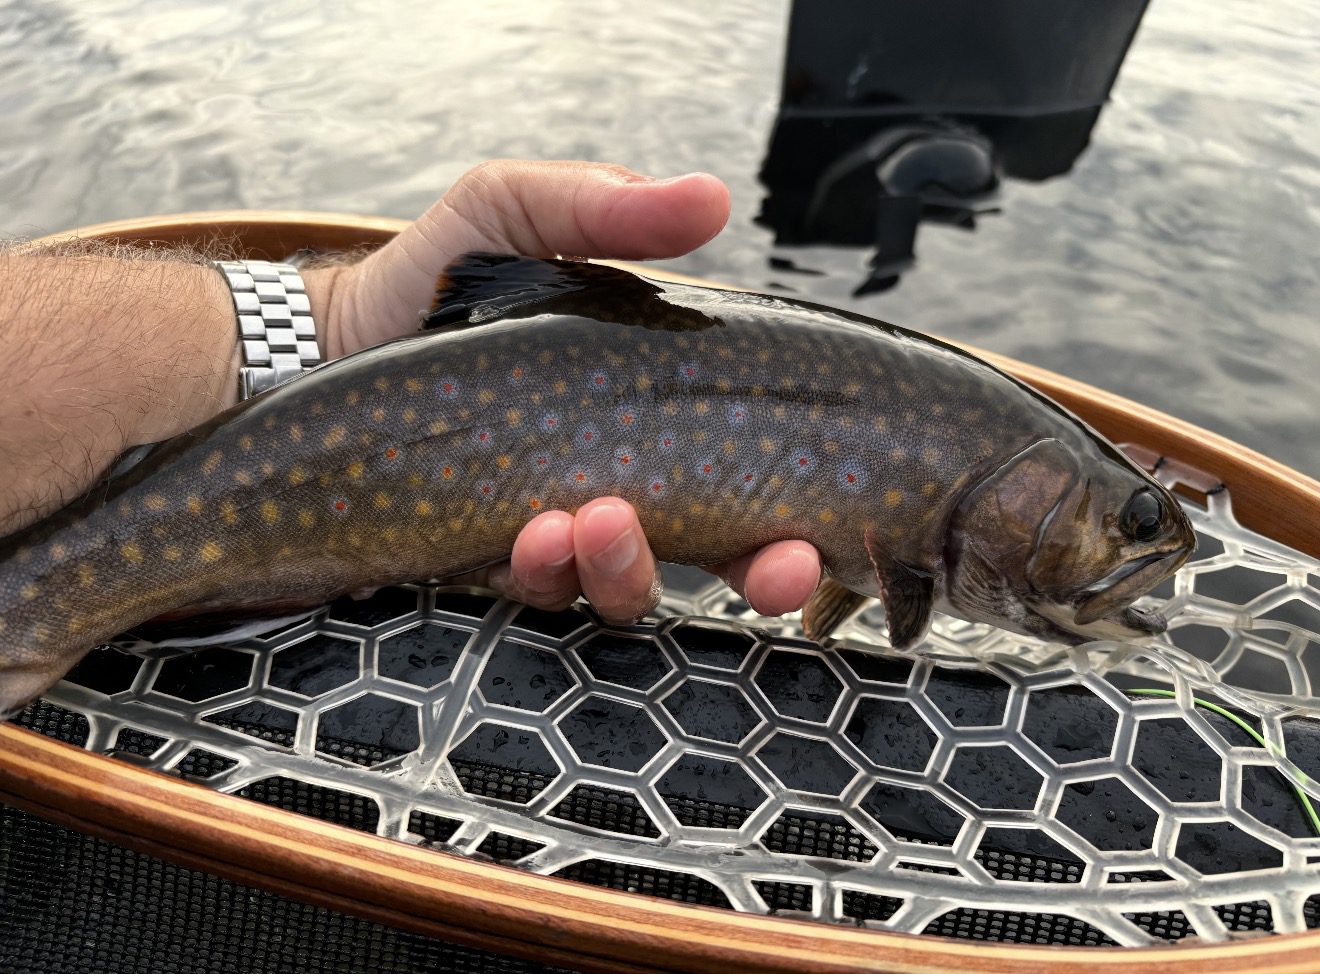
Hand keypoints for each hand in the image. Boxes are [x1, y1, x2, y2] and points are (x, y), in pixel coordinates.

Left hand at [312, 160, 821, 621]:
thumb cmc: (426, 281)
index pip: (746, 476)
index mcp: (646, 412)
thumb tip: (713, 197)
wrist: (311, 350)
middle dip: (753, 573)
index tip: (815, 537)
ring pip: (622, 584)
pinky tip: (530, 529)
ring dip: (628, 563)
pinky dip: (543, 569)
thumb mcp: (508, 212)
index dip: (790, 522)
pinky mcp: (483, 562)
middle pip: (714, 553)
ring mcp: (550, 531)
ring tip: (595, 515)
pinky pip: (533, 592)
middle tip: (765, 563)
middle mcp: (615, 481)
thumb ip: (602, 207)